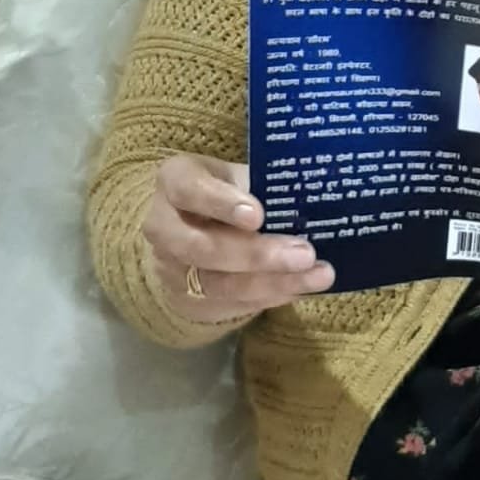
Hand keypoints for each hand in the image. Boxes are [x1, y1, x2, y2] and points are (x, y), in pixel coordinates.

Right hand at [142, 153, 334, 322]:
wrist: (193, 225)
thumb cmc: (227, 189)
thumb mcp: (238, 174)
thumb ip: (264, 183)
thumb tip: (317, 193)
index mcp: (175, 181)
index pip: (189, 190)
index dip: (221, 203)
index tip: (258, 215)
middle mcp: (162, 225)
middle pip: (202, 247)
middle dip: (256, 255)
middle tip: (304, 254)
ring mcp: (171, 267)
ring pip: (218, 283)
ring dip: (272, 283)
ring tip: (317, 277)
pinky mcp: (186, 300)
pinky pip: (230, 304)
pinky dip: (269, 297)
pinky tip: (301, 289)